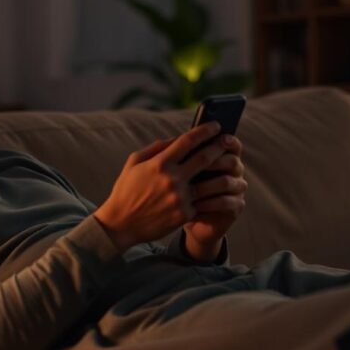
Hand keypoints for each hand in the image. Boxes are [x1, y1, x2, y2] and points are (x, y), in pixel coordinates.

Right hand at [94, 121, 227, 251]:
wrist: (121, 224)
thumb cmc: (126, 190)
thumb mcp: (134, 163)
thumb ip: (156, 148)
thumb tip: (178, 138)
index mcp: (159, 164)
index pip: (187, 141)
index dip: (205, 131)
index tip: (216, 125)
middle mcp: (172, 179)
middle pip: (205, 158)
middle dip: (219, 146)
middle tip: (228, 141)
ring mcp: (180, 198)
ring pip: (210, 181)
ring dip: (221, 171)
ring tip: (229, 164)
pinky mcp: (185, 214)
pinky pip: (202, 200)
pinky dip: (210, 193)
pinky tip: (218, 187)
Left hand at [184, 135, 246, 262]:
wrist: (184, 218)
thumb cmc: (177, 190)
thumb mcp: (175, 171)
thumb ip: (177, 154)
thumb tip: (174, 139)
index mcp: (222, 157)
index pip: (232, 145)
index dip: (228, 141)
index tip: (219, 137)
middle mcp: (233, 171)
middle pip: (232, 161)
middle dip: (215, 161)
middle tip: (198, 164)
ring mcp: (236, 189)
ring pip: (229, 182)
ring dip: (209, 184)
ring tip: (191, 188)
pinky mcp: (235, 207)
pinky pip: (227, 202)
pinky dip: (211, 202)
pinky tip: (196, 204)